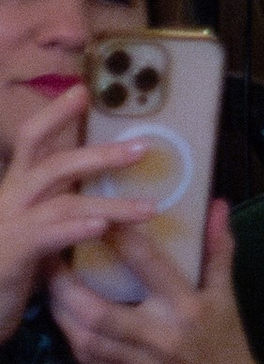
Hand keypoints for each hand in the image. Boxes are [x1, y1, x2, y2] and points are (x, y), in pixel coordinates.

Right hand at [0, 84, 151, 343]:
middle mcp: (7, 200)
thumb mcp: (32, 233)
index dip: (55, 115)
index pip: (31, 142)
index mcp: (14, 190)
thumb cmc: (7, 271)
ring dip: (108, 202)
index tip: (83, 91)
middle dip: (99, 154)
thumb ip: (56, 210)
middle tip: (143, 148)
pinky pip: (44, 235)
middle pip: (51, 163)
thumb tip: (98, 197)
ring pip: (60, 201)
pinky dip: (74, 228)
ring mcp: (6, 225)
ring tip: (149, 208)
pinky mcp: (8, 254)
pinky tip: (102, 227)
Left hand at [48, 205, 263, 363]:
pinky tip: (61, 311)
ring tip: (49, 280)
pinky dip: (68, 331)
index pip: (147, 264)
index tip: (99, 213)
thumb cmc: (227, 344)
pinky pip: (85, 356)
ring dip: (60, 307)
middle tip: (52, 254)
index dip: (119, 235)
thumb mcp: (227, 295)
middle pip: (98, 311)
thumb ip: (218, 249)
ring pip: (84, 337)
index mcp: (187, 308)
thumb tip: (217, 205)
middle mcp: (159, 337)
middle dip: (67, 283)